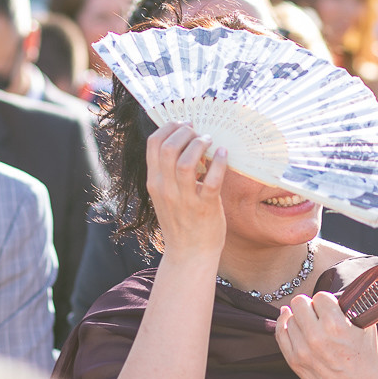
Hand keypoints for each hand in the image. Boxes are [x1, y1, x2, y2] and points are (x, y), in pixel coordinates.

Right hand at [145, 122, 228, 260]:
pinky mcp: (205, 207)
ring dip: (200, 144)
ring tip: (209, 140)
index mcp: (154, 182)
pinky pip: (212, 181)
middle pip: (168, 148)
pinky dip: (219, 163)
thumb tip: (185, 142)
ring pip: (186, 162)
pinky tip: (223, 153)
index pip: (153, 144)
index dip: (169, 127)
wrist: (189, 254)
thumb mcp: (166, 194)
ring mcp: (184, 199)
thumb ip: (169, 172)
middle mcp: (165, 188)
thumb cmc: (181, 220)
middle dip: (185, 131)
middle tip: (198, 131)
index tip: (184, 124)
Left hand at [275, 291, 377, 378]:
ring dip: (299, 317)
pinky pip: (280, 333)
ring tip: (309, 322)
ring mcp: (302, 350)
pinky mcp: (294, 361)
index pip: (320, 296)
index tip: (329, 306)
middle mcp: (316, 336)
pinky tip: (288, 319)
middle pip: (299, 302)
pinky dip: (284, 324)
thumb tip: (338, 293)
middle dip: (309, 305)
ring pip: (289, 317)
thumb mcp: (367, 327)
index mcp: (336, 325)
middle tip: (317, 312)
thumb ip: (352, 307)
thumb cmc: (365, 358)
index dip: (326, 301)